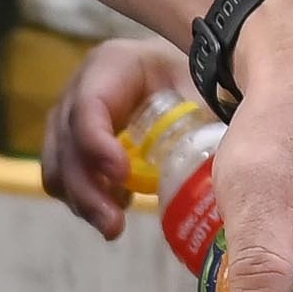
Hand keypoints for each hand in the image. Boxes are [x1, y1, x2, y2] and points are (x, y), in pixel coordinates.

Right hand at [39, 35, 190, 241]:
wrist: (183, 75)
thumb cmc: (195, 80)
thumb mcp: (202, 90)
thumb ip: (208, 117)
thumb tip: (235, 160)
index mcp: (111, 66)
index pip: (88, 105)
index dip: (97, 143)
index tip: (122, 176)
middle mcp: (81, 88)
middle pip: (65, 141)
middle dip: (86, 188)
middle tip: (115, 223)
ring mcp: (70, 117)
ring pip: (58, 165)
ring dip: (82, 201)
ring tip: (114, 225)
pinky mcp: (72, 144)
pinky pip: (63, 178)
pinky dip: (84, 200)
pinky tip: (117, 207)